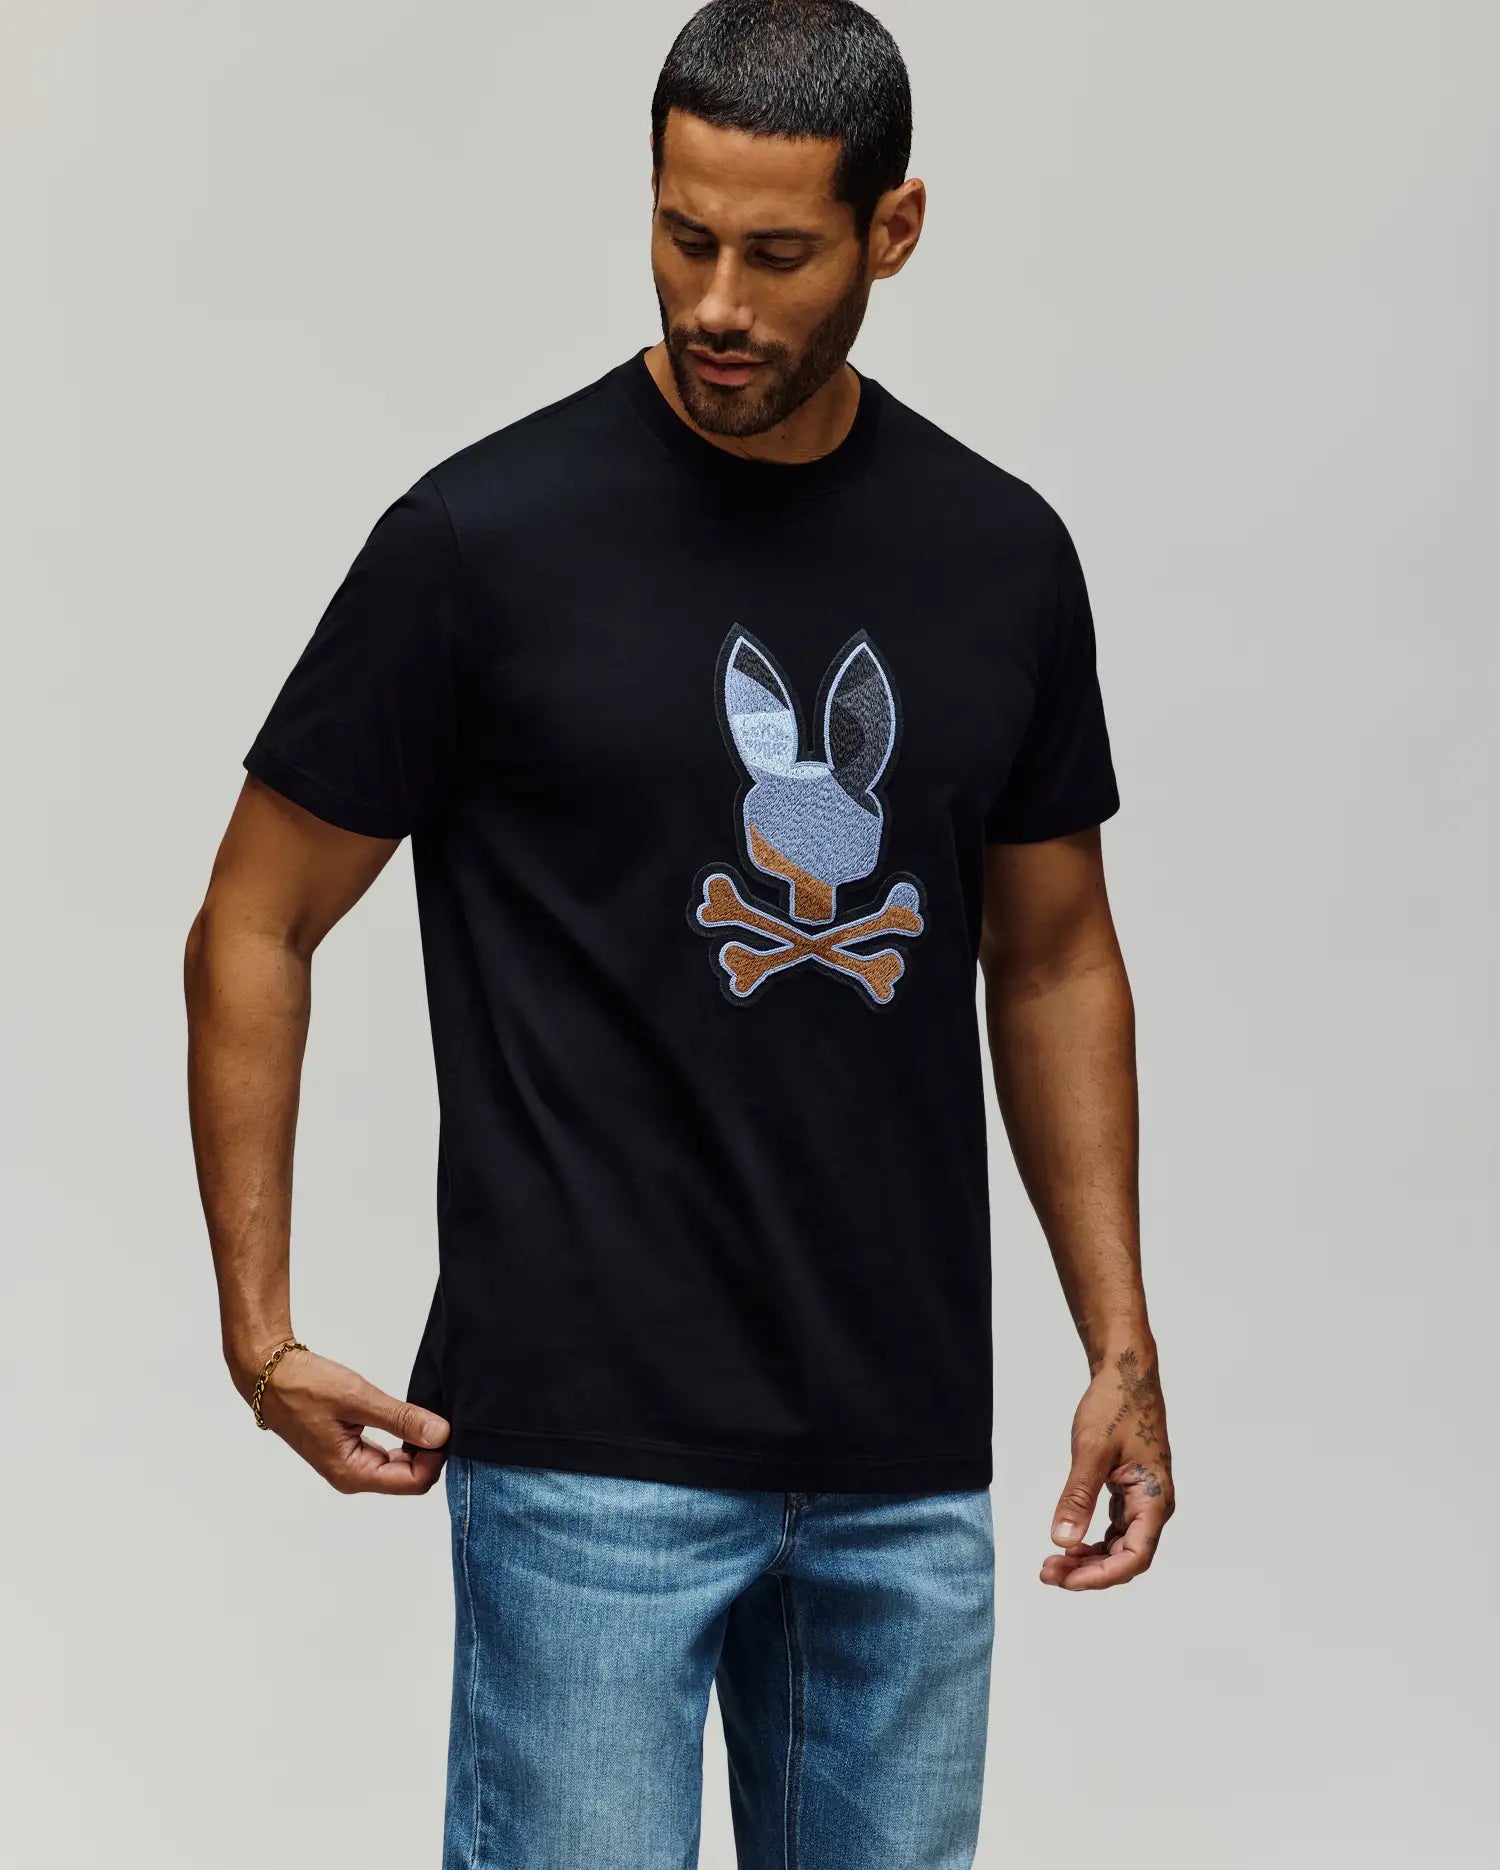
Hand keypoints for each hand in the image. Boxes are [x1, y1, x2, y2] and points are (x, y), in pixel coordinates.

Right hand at [233, 1342, 449, 1494]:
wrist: (271, 1375)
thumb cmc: (306, 1386)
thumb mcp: (358, 1399)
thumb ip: (402, 1418)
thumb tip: (441, 1435)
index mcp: (352, 1474)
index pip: (414, 1482)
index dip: (436, 1457)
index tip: (444, 1426)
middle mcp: (352, 1477)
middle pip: (410, 1478)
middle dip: (430, 1453)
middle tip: (438, 1417)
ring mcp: (350, 1464)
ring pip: (400, 1466)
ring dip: (417, 1445)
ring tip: (423, 1414)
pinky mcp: (349, 1449)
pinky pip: (387, 1453)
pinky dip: (403, 1438)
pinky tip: (408, 1417)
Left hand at [1042, 1342, 1174, 1589]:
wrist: (1126, 1374)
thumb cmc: (1115, 1406)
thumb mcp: (1091, 1451)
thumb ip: (1077, 1497)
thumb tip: (1063, 1541)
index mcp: (1155, 1499)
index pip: (1135, 1557)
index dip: (1102, 1576)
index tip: (1068, 1580)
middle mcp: (1154, 1505)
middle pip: (1125, 1558)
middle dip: (1088, 1572)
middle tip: (1048, 1574)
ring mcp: (1142, 1499)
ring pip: (1119, 1546)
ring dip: (1088, 1559)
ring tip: (1052, 1565)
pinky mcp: (1129, 1492)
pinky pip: (1114, 1529)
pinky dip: (1091, 1540)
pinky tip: (1068, 1543)